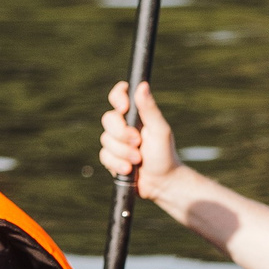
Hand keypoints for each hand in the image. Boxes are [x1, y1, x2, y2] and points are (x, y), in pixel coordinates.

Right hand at [100, 80, 185, 199]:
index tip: (124, 108)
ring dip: (123, 152)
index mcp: (136, 114)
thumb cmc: (164, 154)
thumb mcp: (160, 130)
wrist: (161, 182)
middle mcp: (123, 125)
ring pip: (105, 140)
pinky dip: (117, 164)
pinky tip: (128, 169)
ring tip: (137, 160)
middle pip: (108, 119)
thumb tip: (143, 85)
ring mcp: (115, 141)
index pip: (119, 95)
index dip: (117, 97)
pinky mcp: (110, 157)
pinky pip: (104, 156)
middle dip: (122, 134)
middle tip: (138, 142)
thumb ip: (150, 109)